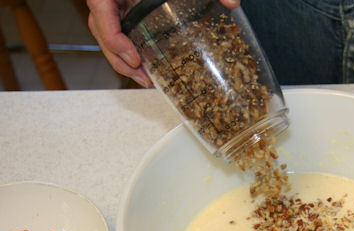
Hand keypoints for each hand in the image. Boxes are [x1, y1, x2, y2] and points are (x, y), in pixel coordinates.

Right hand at [86, 0, 240, 86]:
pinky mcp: (125, 5)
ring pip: (106, 31)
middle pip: (100, 26)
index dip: (112, 36)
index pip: (99, 7)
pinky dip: (130, 48)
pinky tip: (148, 64)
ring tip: (146, 78)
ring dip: (123, 59)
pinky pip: (119, 28)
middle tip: (143, 76)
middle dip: (118, 57)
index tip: (133, 57)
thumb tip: (232, 2)